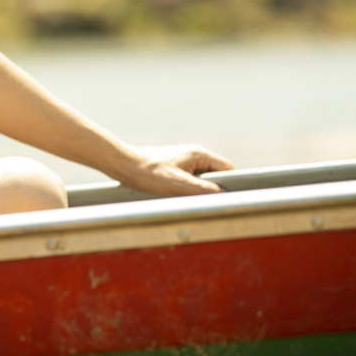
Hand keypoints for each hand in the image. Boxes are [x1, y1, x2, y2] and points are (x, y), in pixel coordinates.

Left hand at [120, 144, 234, 195]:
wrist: (125, 165)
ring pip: (203, 179)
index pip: (227, 168)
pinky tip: (178, 196)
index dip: (229, 183)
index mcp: (198, 154)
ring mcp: (184, 161)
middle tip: (204, 201)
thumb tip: (222, 194)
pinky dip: (188, 189)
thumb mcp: (179, 183)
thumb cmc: (149, 172)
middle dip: (213, 189)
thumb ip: (202, 188)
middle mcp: (193, 155)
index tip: (226, 198)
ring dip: (199, 190)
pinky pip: (191, 180)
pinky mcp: (175, 168)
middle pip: (216, 174)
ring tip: (187, 198)